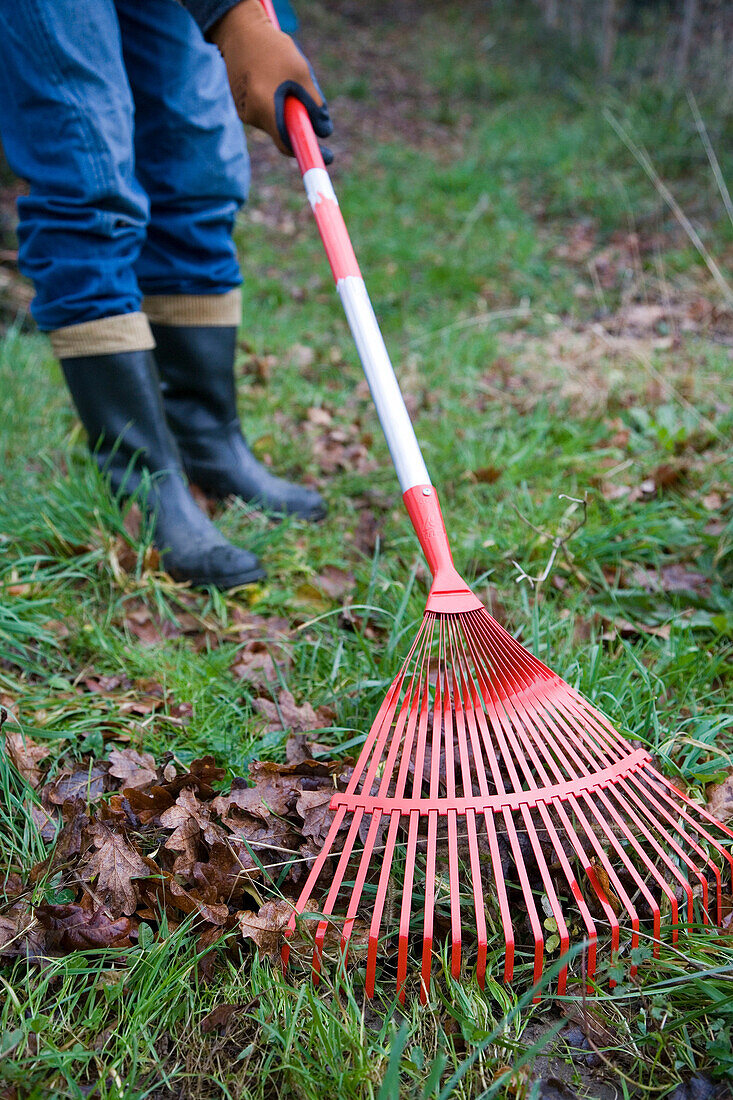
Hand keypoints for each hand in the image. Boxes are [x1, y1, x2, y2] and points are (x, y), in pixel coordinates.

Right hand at [211, 0, 332, 160]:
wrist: (238, 29)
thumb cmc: (272, 48)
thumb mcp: (301, 74)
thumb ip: (315, 105)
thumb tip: (324, 131)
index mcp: (265, 110)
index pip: (289, 144)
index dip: (310, 152)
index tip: (329, 155)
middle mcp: (251, 116)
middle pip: (284, 131)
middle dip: (300, 120)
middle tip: (309, 96)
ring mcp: (244, 110)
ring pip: (276, 119)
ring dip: (288, 107)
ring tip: (287, 77)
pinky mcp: (242, 103)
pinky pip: (266, 110)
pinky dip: (276, 101)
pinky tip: (274, 76)